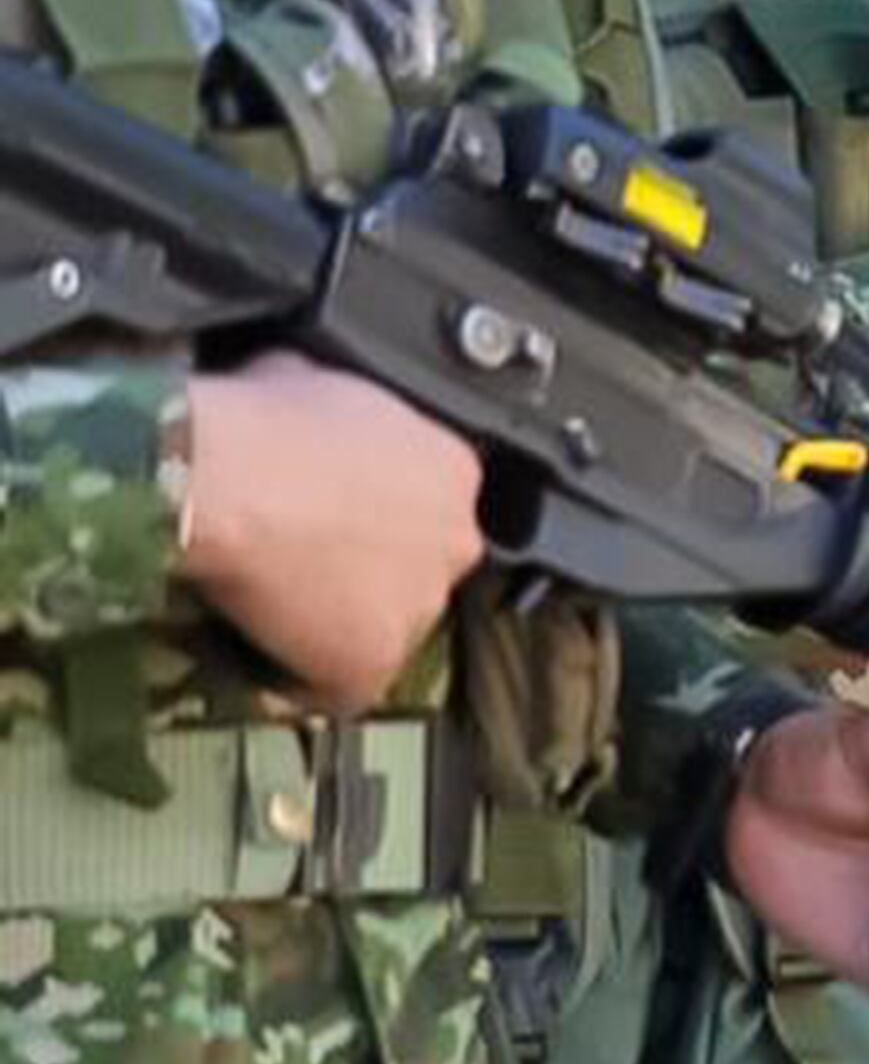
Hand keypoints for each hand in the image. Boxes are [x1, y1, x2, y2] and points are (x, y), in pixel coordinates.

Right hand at [178, 358, 487, 709]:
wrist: (218, 478)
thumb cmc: (254, 422)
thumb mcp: (309, 378)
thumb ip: (338, 410)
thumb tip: (304, 396)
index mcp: (451, 467)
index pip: (430, 503)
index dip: (373, 513)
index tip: (332, 515)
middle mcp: (455, 538)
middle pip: (418, 565)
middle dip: (367, 566)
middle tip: (301, 560)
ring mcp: (420, 606)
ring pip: (386, 625)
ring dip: (339, 622)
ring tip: (273, 605)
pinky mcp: (374, 661)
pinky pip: (343, 684)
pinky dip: (305, 677)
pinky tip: (265, 657)